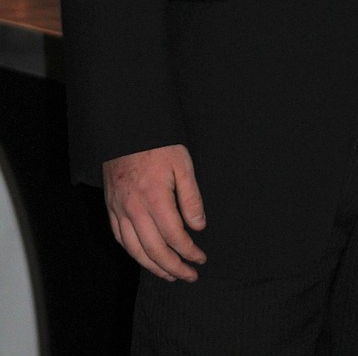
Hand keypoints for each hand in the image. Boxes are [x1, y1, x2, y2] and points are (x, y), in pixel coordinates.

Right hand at [103, 144, 206, 281]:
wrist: (127, 129)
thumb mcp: (182, 164)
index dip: (189, 252)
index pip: (174, 236)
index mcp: (155, 198)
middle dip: (174, 267)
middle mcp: (135, 209)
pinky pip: (120, 238)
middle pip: (154, 250)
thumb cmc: (158, 145)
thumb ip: (191, 197)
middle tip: (189, 275)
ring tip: (169, 275)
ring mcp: (120, 209)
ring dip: (153, 267)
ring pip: (135, 249)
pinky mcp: (111, 206)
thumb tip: (198, 226)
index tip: (201, 259)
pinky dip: (133, 252)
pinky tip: (144, 257)